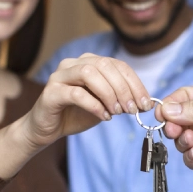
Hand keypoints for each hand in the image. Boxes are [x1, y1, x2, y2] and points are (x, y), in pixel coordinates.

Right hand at [24, 53, 150, 146]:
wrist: (47, 129)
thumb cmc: (75, 114)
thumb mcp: (103, 105)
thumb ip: (118, 99)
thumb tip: (142, 102)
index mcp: (88, 62)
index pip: (117, 65)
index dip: (134, 83)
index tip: (145, 103)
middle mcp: (73, 64)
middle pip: (105, 66)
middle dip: (123, 88)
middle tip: (132, 109)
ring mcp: (60, 76)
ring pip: (90, 74)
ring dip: (109, 93)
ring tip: (116, 112)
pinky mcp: (51, 92)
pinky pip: (76, 93)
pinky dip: (94, 105)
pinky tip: (103, 116)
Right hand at [156, 82, 192, 174]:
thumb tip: (166, 110)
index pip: (183, 100)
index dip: (169, 106)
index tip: (159, 114)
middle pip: (181, 122)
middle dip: (173, 126)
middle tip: (172, 130)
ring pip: (187, 142)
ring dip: (182, 142)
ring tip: (189, 140)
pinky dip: (192, 158)